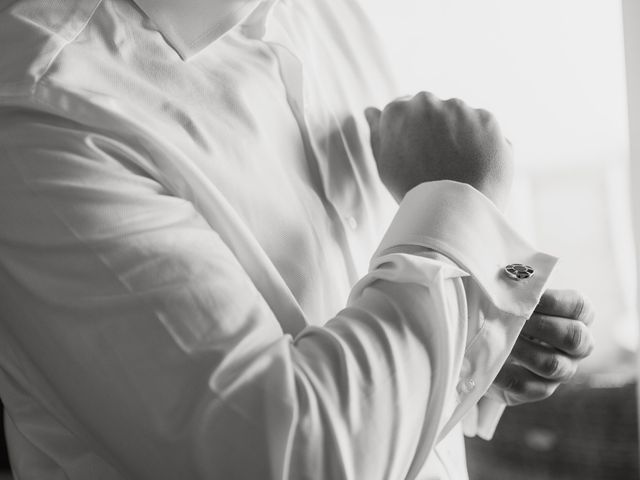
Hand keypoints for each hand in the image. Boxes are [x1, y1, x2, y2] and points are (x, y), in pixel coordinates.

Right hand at [365, 92, 512, 208]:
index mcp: (398, 111)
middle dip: (435, 127)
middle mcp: (427, 102)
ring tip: (458, 166)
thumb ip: (377, 133)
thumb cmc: (412, 191)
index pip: (403, 109)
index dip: (411, 130)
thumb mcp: (384, 164)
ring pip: (459, 115)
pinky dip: (482, 141)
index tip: (416, 149)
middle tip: (437, 160)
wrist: (453, 211)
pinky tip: (475, 164)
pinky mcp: (487, 118)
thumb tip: (371, 111)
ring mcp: (460, 108)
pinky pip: (483, 126)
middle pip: (431, 109)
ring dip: (459, 132)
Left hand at [488, 289, 594, 405]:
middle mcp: (577, 346)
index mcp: (576, 317)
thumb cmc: (507, 313)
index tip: (529, 299)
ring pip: (554, 365)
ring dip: (523, 351)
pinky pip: (529, 387)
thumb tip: (504, 286)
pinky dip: (507, 375)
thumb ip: (515, 291)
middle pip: (575, 338)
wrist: (491, 347)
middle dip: (541, 327)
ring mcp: (562, 371)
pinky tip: (491, 364)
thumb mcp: (513, 299)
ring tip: (498, 340)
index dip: (555, 301)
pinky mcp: (540, 389)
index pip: (579, 307)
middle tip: (512, 321)